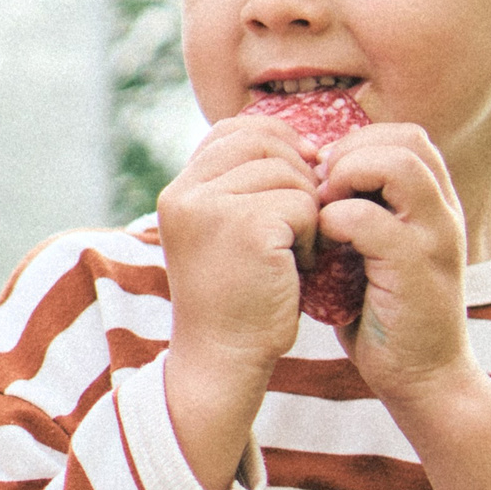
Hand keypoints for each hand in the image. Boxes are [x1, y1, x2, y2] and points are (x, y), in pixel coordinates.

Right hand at [156, 114, 319, 489]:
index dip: (275, 140)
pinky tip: (299, 264)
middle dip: (297, 173)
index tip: (301, 173)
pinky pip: (304, 203)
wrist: (223, 359)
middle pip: (264, 142)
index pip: (232, 130)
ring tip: (294, 250)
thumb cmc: (235, 298)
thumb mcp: (223, 231)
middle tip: (301, 222)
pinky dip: (313, 233)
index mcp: (177, 191)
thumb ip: (238, 187)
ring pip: (289, 172)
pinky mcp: (247, 227)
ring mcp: (212, 208)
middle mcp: (185, 192)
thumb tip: (300, 143)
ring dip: (307, 208)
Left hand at [315, 123, 475, 411]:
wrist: (422, 378)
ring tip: (322, 214)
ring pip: (396, 164)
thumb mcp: (369, 252)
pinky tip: (320, 250)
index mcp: (433, 204)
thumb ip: (354, 212)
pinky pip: (369, 220)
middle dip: (349, 154)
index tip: (324, 180)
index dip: (357, 144)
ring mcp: (434, 238)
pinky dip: (333, 224)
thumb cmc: (382, 314)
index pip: (404, 136)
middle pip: (404, 139)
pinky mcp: (417, 270)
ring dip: (345, 179)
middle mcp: (443, 212)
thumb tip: (300, 179)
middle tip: (319, 193)